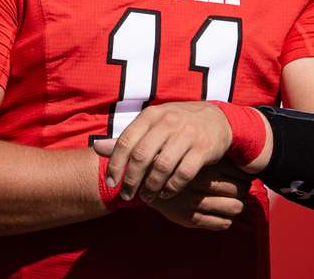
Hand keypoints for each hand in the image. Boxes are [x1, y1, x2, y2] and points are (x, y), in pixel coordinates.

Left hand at [92, 101, 232, 202]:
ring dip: (150, 187)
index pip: (126, 141)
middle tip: (126, 195)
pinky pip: (183, 174)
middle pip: (141, 156)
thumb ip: (127, 139)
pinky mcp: (203, 149)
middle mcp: (168, 122)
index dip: (115, 164)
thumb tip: (96, 148)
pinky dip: (171, 188)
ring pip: (162, 167)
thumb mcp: (152, 125)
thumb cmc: (177, 125)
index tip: (111, 183)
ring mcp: (187, 135)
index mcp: (151, 115)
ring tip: (146, 198)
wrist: (217, 119)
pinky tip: (165, 194)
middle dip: (131, 180)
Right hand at [142, 161, 253, 230]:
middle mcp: (203, 184)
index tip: (242, 177)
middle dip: (242, 191)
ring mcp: (196, 202)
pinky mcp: (189, 218)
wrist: (140, 178)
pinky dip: (225, 220)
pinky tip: (221, 214)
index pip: (240, 174)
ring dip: (236, 206)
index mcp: (205, 165)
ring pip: (234, 207)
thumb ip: (210, 154)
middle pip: (240, 190)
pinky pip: (221, 223)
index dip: (245, 176)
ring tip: (231, 202)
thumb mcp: (187, 150)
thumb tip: (239, 162)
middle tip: (239, 189)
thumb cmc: (169, 161)